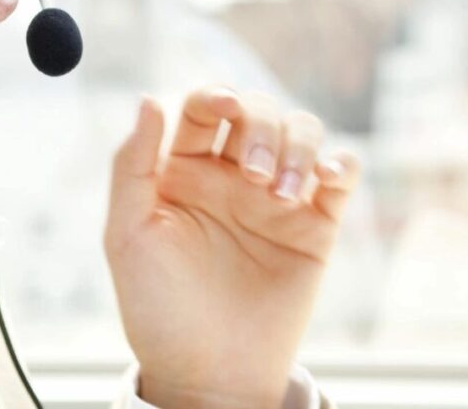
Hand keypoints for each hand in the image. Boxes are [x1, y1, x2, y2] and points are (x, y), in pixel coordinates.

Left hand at [104, 85, 360, 407]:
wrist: (208, 374)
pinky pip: (340, 175)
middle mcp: (231, 175)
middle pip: (257, 110)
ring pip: (301, 132)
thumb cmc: (158, 309)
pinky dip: (341, 163)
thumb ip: (132, 165)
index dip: (215, 94)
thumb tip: (149, 99)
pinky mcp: (314, 226)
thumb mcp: (127, 236)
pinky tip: (326, 179)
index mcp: (183, 170)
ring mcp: (275, 198)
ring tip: (282, 190)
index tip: (223, 107)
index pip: (203, 108)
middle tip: (251, 175)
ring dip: (296, 145)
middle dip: (260, 126)